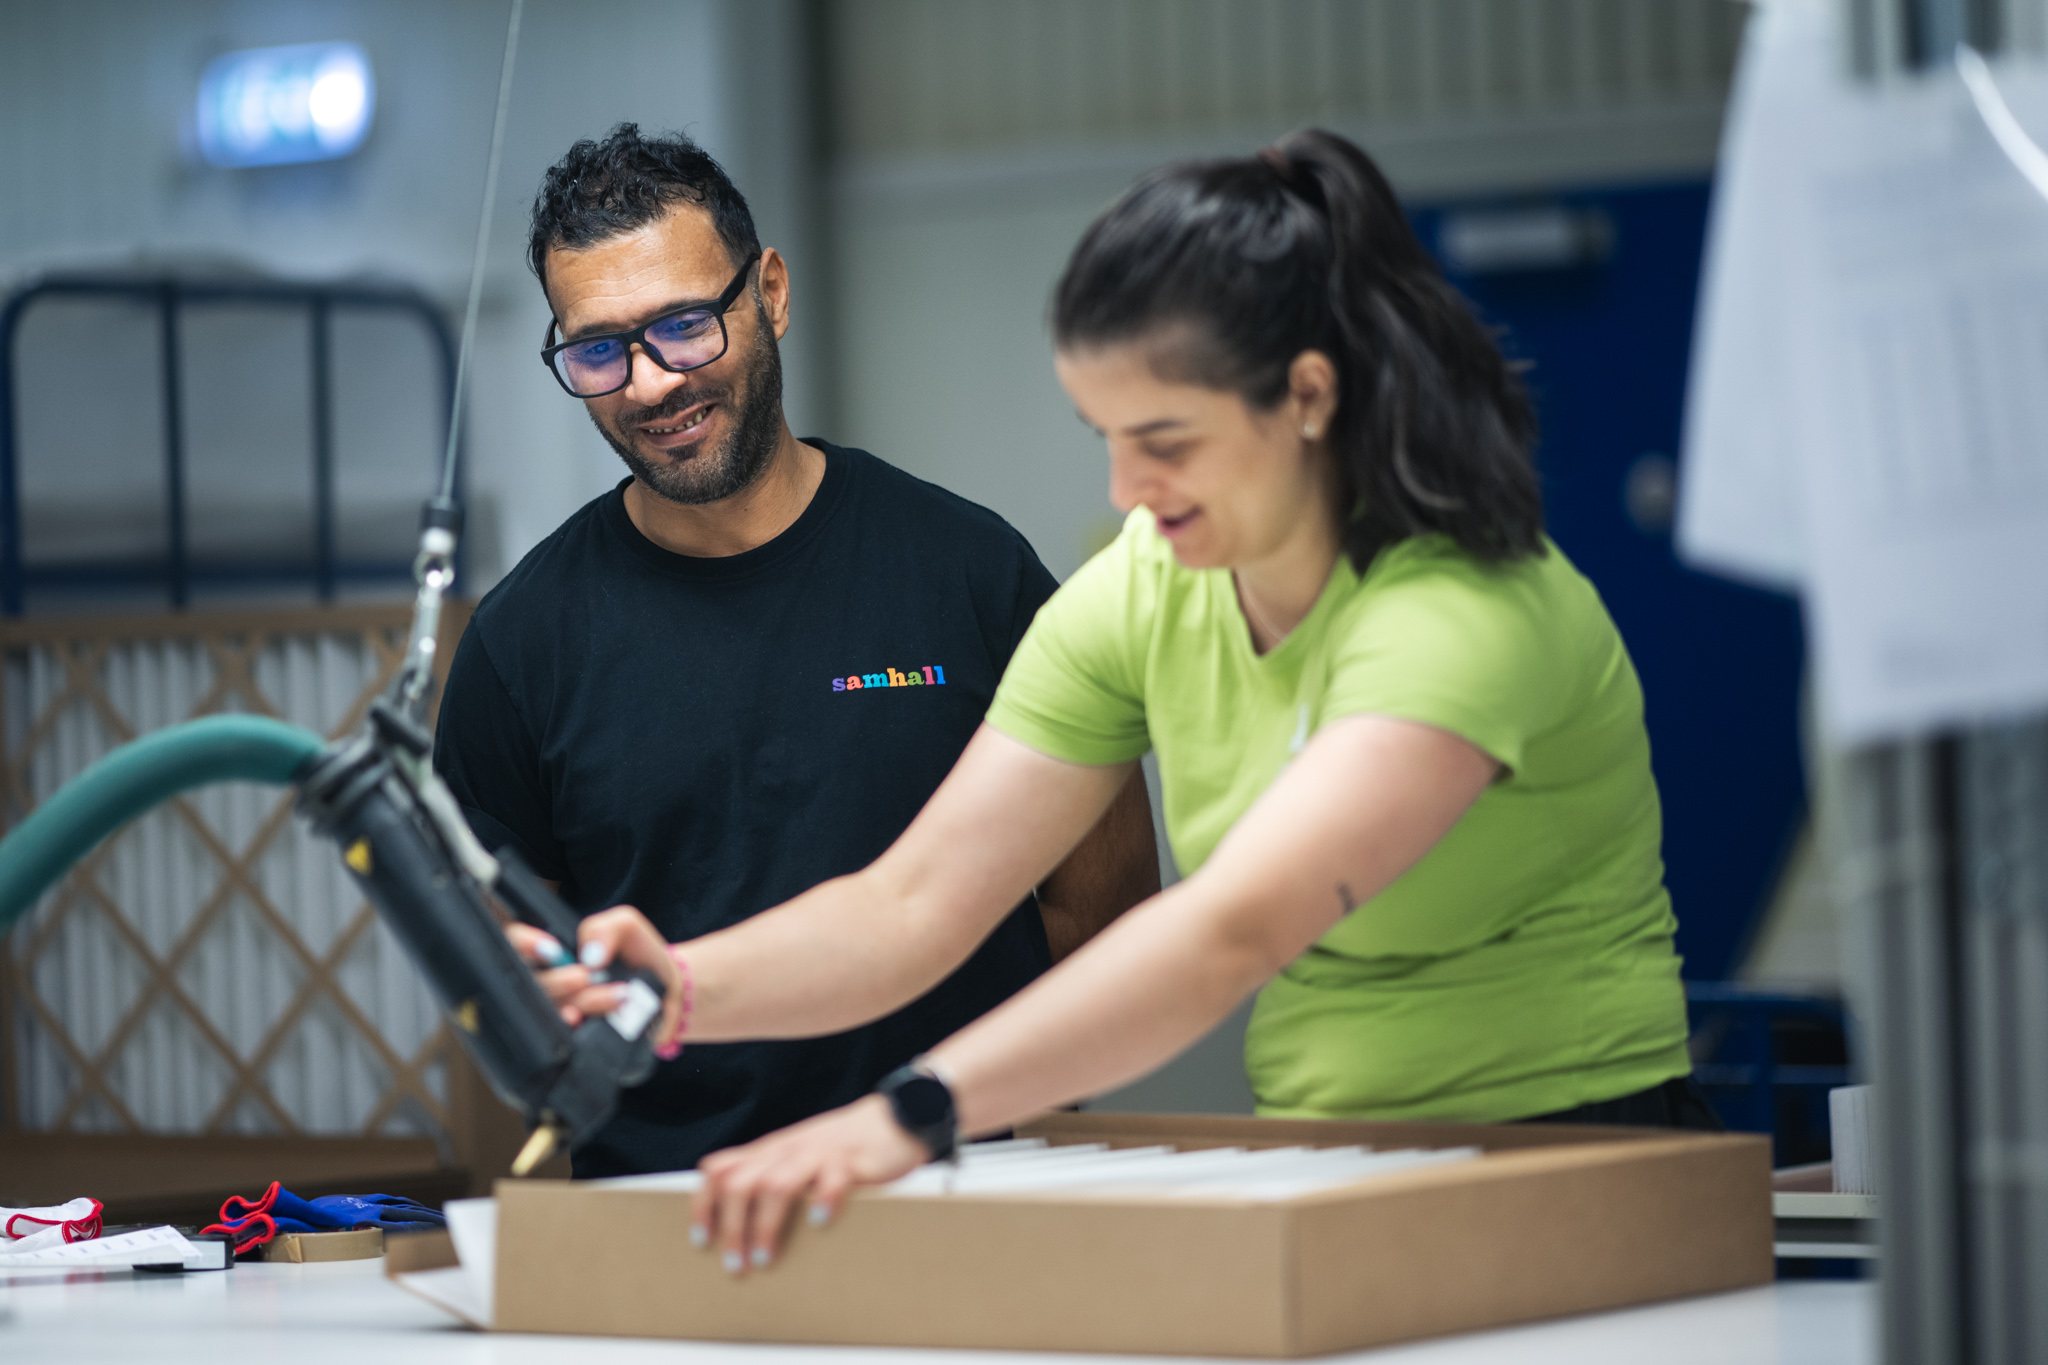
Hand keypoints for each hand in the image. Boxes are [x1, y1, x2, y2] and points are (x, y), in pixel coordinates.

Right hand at [505, 906, 686, 1051]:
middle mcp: (550, 984)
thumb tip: (587, 958)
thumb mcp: (624, 925)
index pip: (513, 945)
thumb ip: (602, 929)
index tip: (548, 948)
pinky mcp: (578, 1037)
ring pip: (550, 1012)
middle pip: (529, 985)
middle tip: (585, 976)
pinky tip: (591, 1021)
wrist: (670, 989)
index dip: (520, 945)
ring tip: (617, 994)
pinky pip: (565, 1038)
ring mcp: (562, 1012)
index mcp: (553, 954)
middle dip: (556, 981)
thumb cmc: (640, 952)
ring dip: (581, 1002)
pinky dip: (577, 1029)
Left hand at [693, 1094, 928, 1274]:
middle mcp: (787, 1151)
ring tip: (766, 1259)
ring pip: (776, 1185)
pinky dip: (821, 1201)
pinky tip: (819, 1224)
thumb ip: (769, 1176)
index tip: (702, 1243)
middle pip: (740, 1183)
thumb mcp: (796, 1157)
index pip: (719, 1171)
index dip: (704, 1206)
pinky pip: (832, 1179)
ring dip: (766, 1226)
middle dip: (732, 1228)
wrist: (895, 1119)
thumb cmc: (842, 1148)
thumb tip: (736, 1223)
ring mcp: (818, 1154)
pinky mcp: (852, 1161)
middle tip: (736, 1265)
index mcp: (770, 1152)